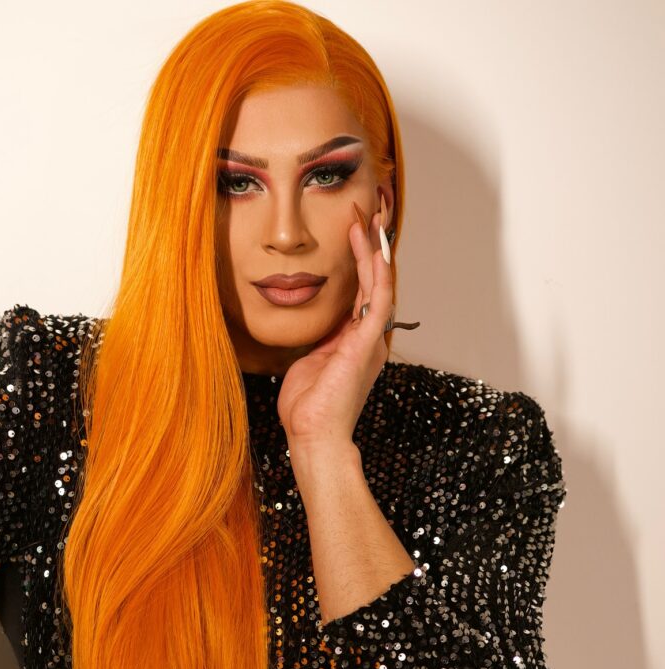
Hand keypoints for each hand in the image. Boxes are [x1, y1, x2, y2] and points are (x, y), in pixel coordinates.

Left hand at [277, 203, 393, 451]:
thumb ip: (320, 340)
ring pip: (380, 284)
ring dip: (375, 250)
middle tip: (367, 212)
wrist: (313, 435)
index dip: (360, 261)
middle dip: (372, 246)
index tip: (353, 231)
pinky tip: (372, 246)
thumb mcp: (310, 363)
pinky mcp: (368, 343)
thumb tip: (316, 324)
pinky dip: (376, 271)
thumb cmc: (308, 408)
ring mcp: (371, 340)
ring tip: (368, 219)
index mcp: (357, 342)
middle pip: (375, 282)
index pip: (362, 293)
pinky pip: (378, 299)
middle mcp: (370, 338)